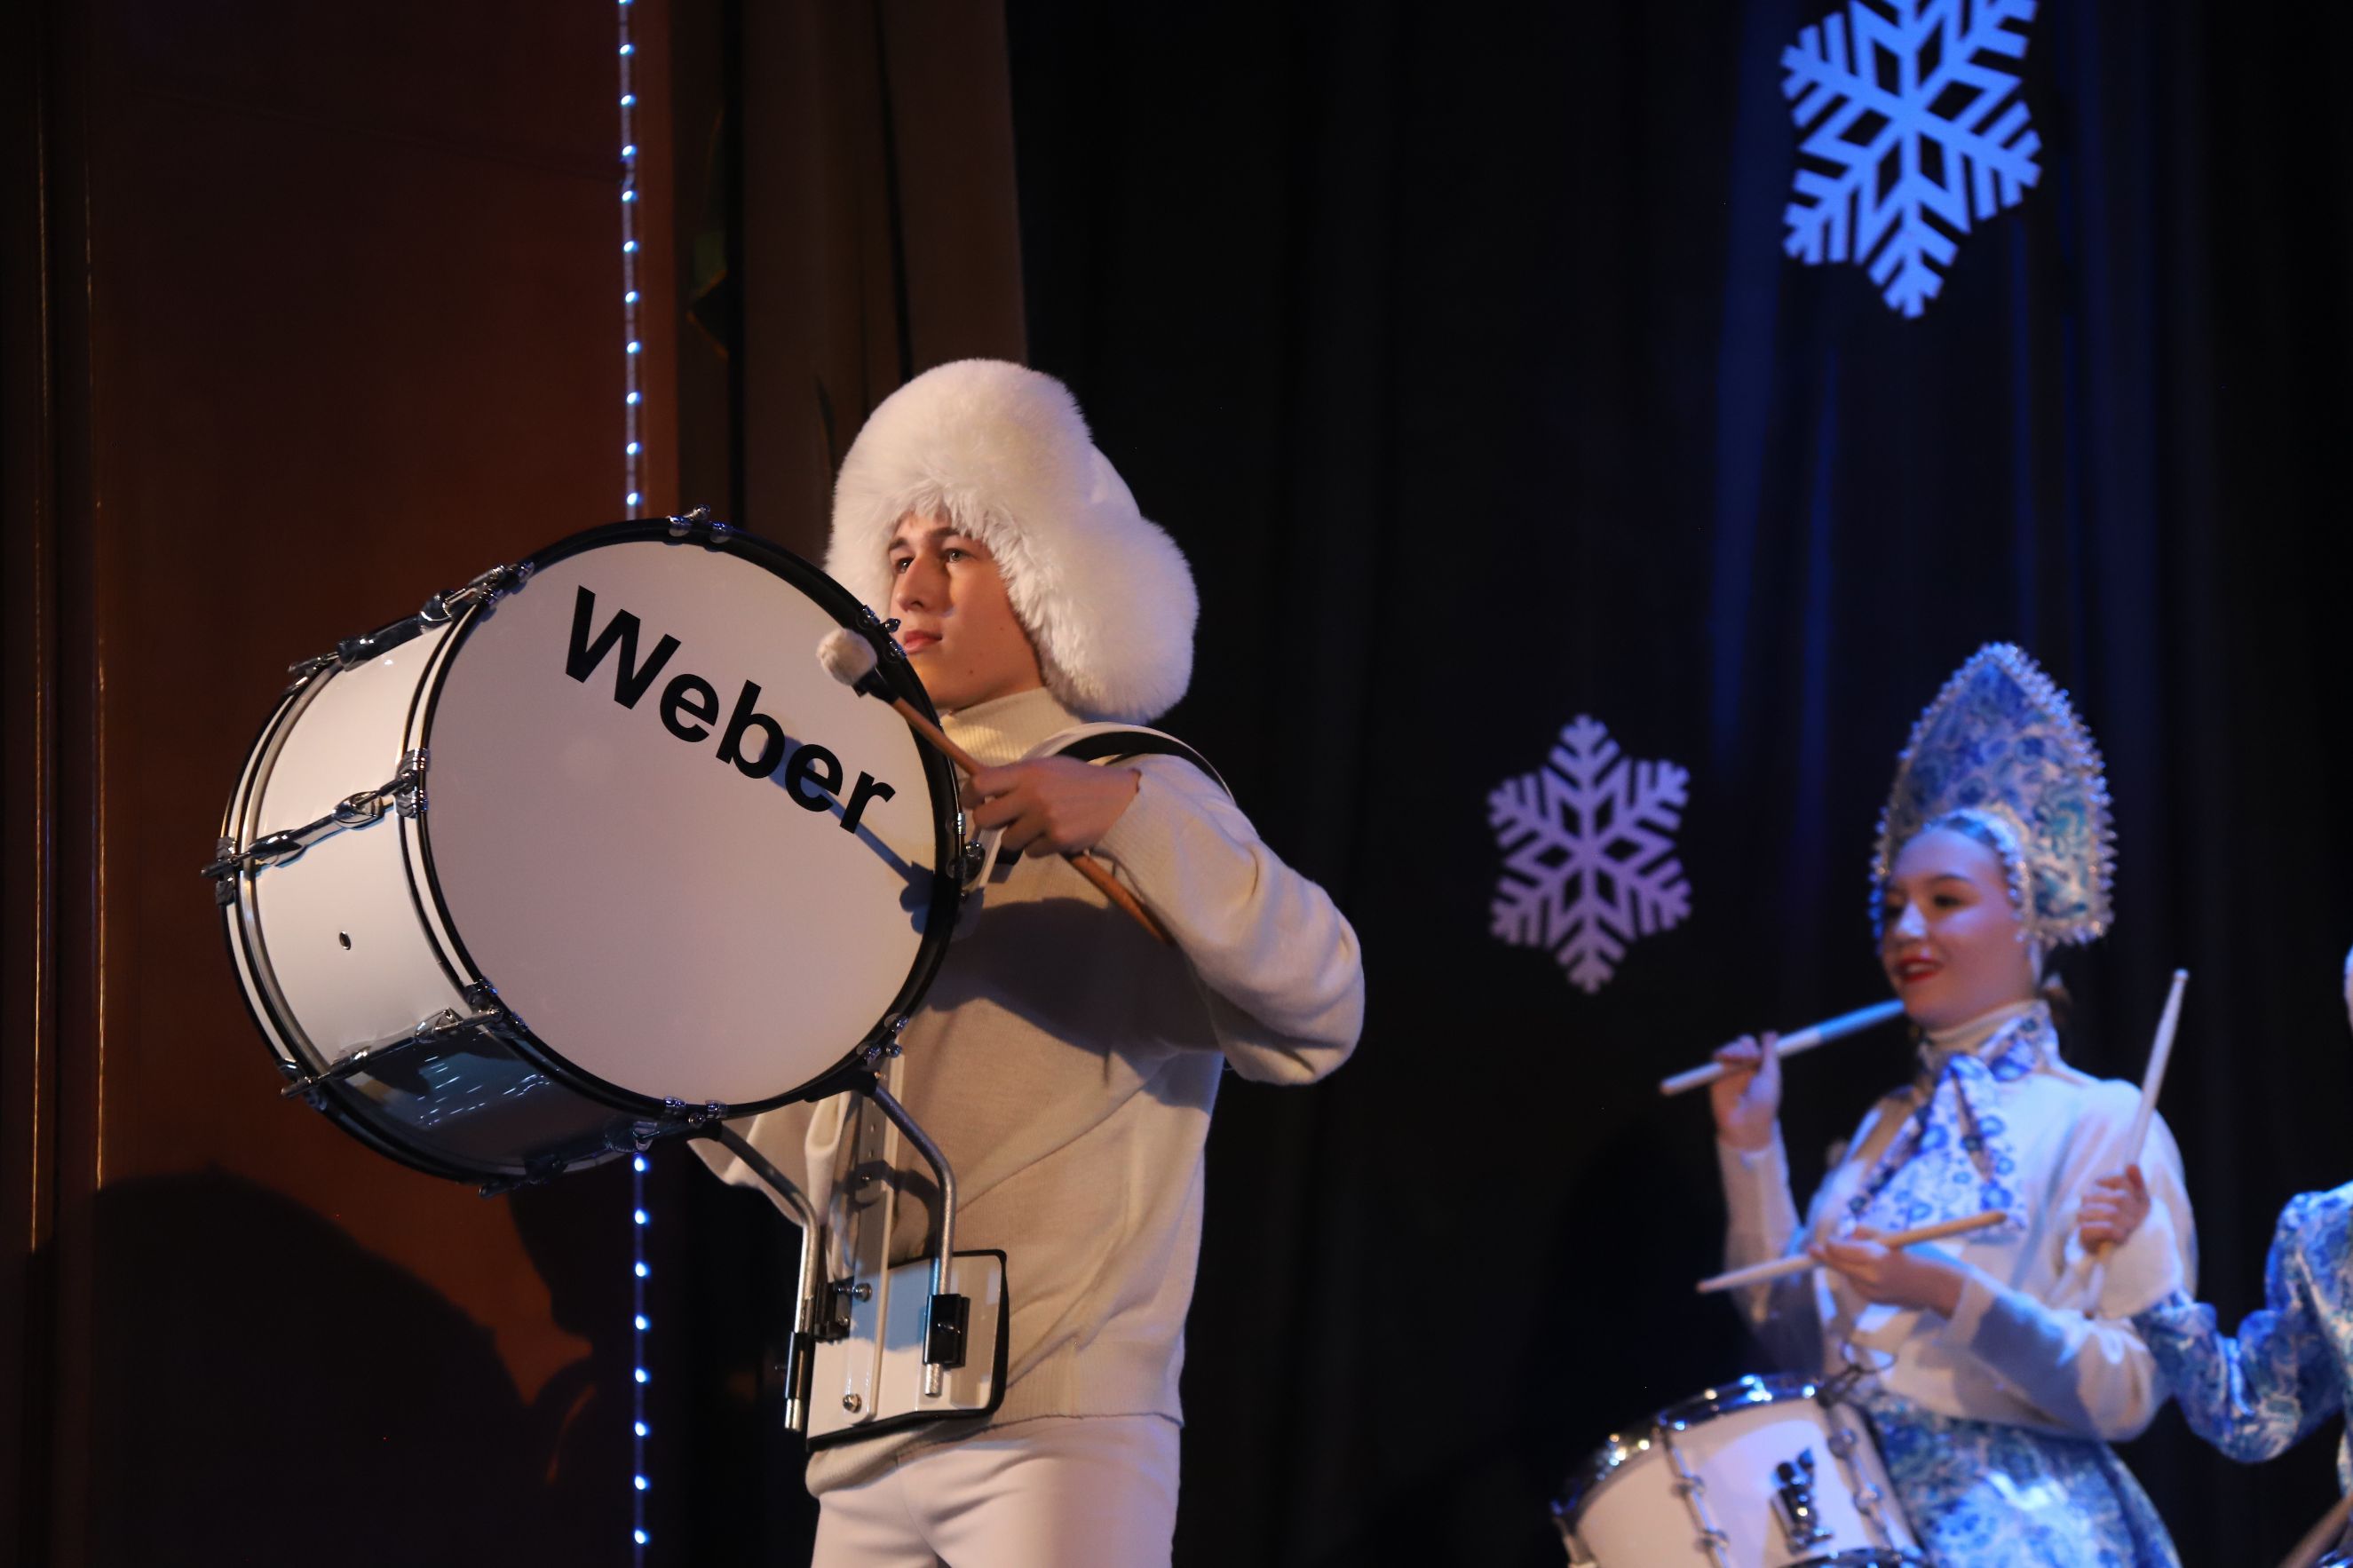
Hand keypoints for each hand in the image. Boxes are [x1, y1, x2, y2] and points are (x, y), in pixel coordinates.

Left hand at [966, 757, 1140, 855]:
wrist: (1118, 797)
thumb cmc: (1077, 780)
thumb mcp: (1046, 767)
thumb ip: (1017, 777)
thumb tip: (981, 792)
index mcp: (1027, 772)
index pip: (980, 783)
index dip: (968, 795)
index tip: (972, 802)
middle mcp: (1032, 794)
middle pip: (985, 818)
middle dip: (990, 823)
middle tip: (1002, 821)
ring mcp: (1044, 819)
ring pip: (1008, 840)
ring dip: (1019, 837)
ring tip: (1038, 827)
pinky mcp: (1057, 839)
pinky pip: (1031, 852)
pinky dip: (1040, 847)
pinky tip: (1055, 835)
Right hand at [1709, 1032, 1781, 1151]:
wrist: (1748, 1124)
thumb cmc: (1764, 1104)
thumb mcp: (1771, 1076)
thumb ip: (1770, 1054)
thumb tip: (1770, 1032)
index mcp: (1757, 1067)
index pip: (1753, 1047)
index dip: (1755, 1045)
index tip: (1759, 1053)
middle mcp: (1742, 1068)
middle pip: (1740, 1045)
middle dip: (1745, 1047)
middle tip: (1751, 1057)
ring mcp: (1728, 1072)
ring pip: (1728, 1049)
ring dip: (1735, 1050)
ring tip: (1740, 1061)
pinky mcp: (1715, 1076)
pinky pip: (1716, 1059)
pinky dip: (1722, 1055)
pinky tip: (1727, 1058)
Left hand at [1811, 1226, 1965, 1316]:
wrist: (1937, 1286)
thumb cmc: (1919, 1255)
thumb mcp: (1893, 1237)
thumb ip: (1866, 1234)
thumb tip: (1847, 1235)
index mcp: (1876, 1257)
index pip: (1840, 1250)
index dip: (1828, 1245)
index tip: (1817, 1243)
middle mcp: (1870, 1276)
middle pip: (1837, 1265)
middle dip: (1825, 1256)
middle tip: (1811, 1250)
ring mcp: (1871, 1291)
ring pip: (1846, 1275)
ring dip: (1845, 1266)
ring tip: (1863, 1259)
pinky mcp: (1874, 1301)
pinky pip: (1857, 1285)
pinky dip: (1857, 1277)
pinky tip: (1872, 1273)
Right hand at [2078, 1165, 2150, 1250]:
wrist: (2119, 1246)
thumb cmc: (2130, 1219)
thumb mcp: (2139, 1200)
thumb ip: (2136, 1182)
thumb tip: (2131, 1164)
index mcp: (2098, 1184)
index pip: (2121, 1179)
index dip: (2135, 1194)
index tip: (2135, 1205)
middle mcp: (2087, 1197)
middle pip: (2120, 1198)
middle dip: (2133, 1213)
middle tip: (2135, 1223)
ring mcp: (2082, 1215)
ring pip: (2112, 1213)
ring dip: (2127, 1225)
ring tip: (2128, 1231)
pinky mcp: (2082, 1234)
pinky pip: (2104, 1228)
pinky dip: (2117, 1234)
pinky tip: (2120, 1238)